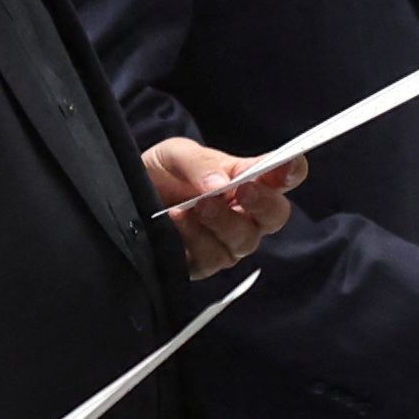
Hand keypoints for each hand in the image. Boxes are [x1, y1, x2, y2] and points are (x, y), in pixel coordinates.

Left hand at [142, 132, 296, 274]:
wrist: (126, 195)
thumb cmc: (162, 172)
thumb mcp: (176, 154)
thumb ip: (201, 163)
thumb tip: (220, 183)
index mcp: (247, 180)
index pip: (282, 177)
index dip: (292, 171)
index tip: (288, 164)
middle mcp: (246, 214)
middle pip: (275, 215)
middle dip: (263, 202)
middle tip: (243, 189)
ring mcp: (228, 242)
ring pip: (245, 241)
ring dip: (222, 221)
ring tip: (194, 206)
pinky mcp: (204, 264)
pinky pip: (212, 259)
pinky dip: (196, 239)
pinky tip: (176, 222)